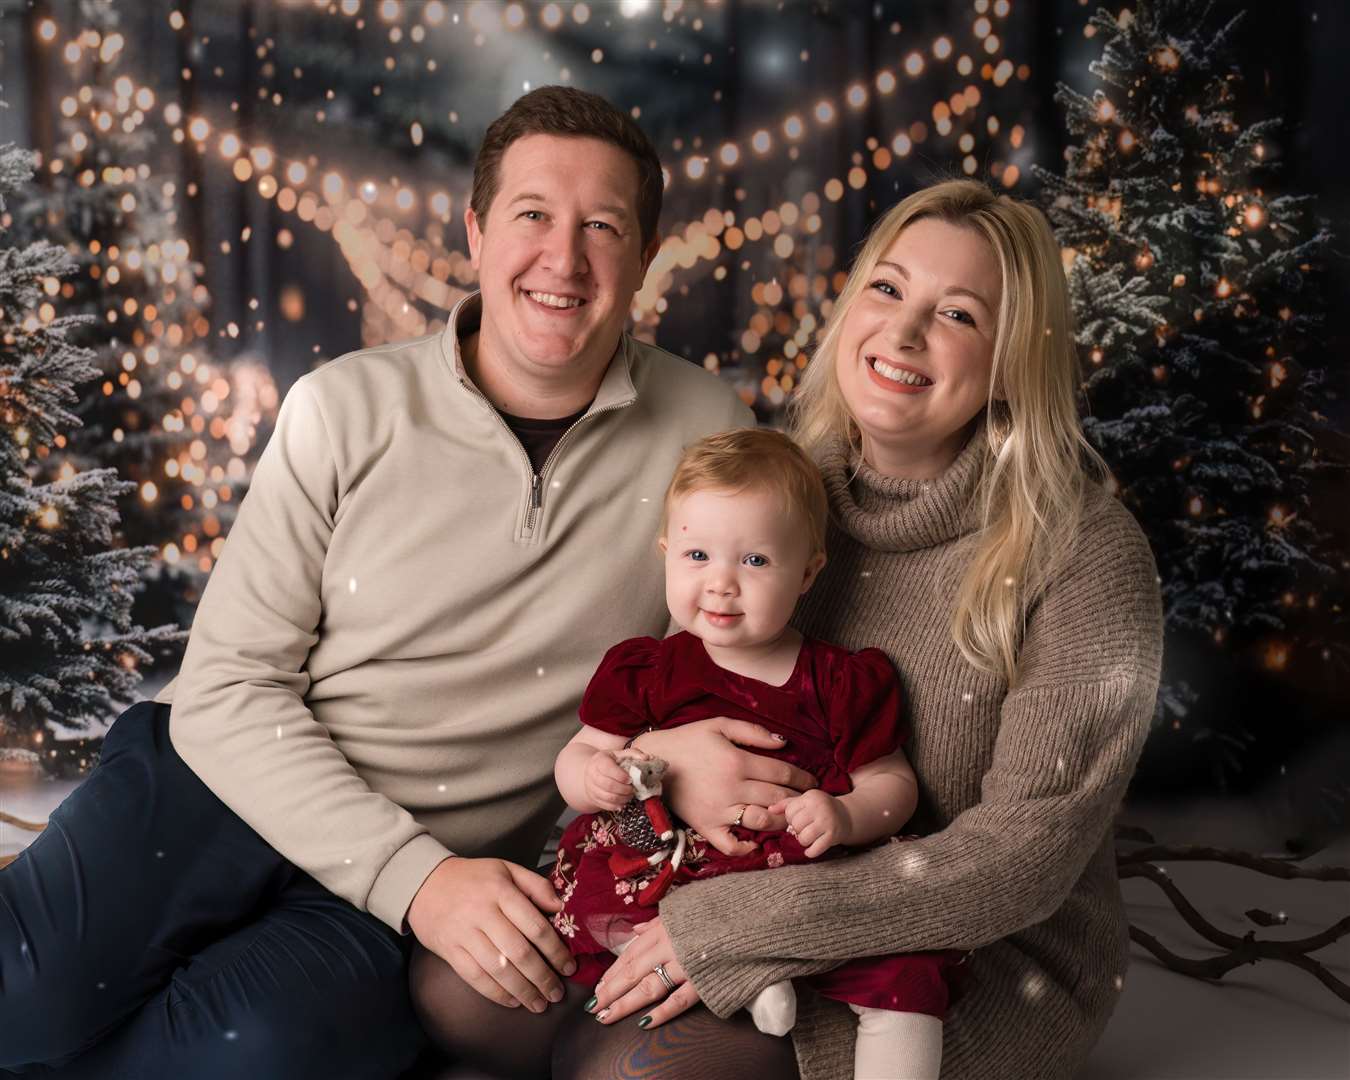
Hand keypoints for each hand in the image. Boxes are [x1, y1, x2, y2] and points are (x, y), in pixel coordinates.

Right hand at [406, 856, 575, 1012]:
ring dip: (523, 991)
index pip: (535, 926)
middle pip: (519, 952)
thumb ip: (536, 886)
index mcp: (501, 891)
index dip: (555, 950)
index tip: (568, 966)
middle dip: (542, 977)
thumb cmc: (472, 877)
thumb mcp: (506, 869)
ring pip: (499, 969)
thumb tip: (562, 907)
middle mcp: (483, 913)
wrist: (424, 883)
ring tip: (540, 1004)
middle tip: (557, 993)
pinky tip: (513, 1001)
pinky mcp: (449, 951)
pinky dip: (496, 993)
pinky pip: (475, 977)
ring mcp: (464, 934)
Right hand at [585, 748, 640, 811]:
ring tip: (629, 795)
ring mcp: (591, 787)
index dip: (621, 776)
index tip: (630, 779)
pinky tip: (623, 801)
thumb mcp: (619, 754)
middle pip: (608, 785)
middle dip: (624, 789)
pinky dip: (617, 805)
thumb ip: (633, 753)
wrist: (592, 772)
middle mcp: (592, 774)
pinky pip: (606, 806)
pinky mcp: (593, 798)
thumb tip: (647, 758)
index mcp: (599, 760)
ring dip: (622, 798)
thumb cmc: (610, 762)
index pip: (608, 769)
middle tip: (632, 789)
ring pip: (608, 797)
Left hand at [589, 918, 700, 1028]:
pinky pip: (678, 1000)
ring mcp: (685, 965)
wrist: (746, 917)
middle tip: (592, 1007)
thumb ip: (657, 922)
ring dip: (625, 1004)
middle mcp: (669, 947)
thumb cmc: (710, 914)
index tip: (598, 987)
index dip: (612, 972)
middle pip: (632, 972)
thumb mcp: (680, 910)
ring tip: (606, 1017)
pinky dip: (661, 1013)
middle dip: (609, 992)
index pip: (630, 954)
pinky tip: (643, 1023)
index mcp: (662, 930)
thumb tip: (637, 929)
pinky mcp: (702, 980)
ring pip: (649, 988)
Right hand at [636, 718, 816, 855]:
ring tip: (791, 818)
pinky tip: (756, 842)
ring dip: (782, 821)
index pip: (782, 773)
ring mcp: (719, 810)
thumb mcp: (719, 725)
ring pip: (762, 821)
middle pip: (777, 798)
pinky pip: (730, 844)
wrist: (652, 760)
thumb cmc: (687, 740)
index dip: (802, 778)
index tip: (812, 782)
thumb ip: (753, 732)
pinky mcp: (706, 826)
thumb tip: (784, 743)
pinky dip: (746, 847)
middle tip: (809, 802)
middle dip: (798, 800)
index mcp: (738, 761)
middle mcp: (732, 788)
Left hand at [770, 789, 850, 857]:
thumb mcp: (805, 801)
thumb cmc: (820, 808)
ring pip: (803, 838)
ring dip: (803, 841)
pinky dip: (810, 852)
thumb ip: (786, 804)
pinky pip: (815, 849)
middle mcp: (820, 807)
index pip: (790, 812)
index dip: (791, 818)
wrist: (846, 816)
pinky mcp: (833, 836)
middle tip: (803, 829)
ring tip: (808, 837)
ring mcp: (828, 822)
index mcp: (811, 797)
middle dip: (796, 830)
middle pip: (796, 825)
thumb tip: (769, 810)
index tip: (799, 819)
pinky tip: (811, 849)